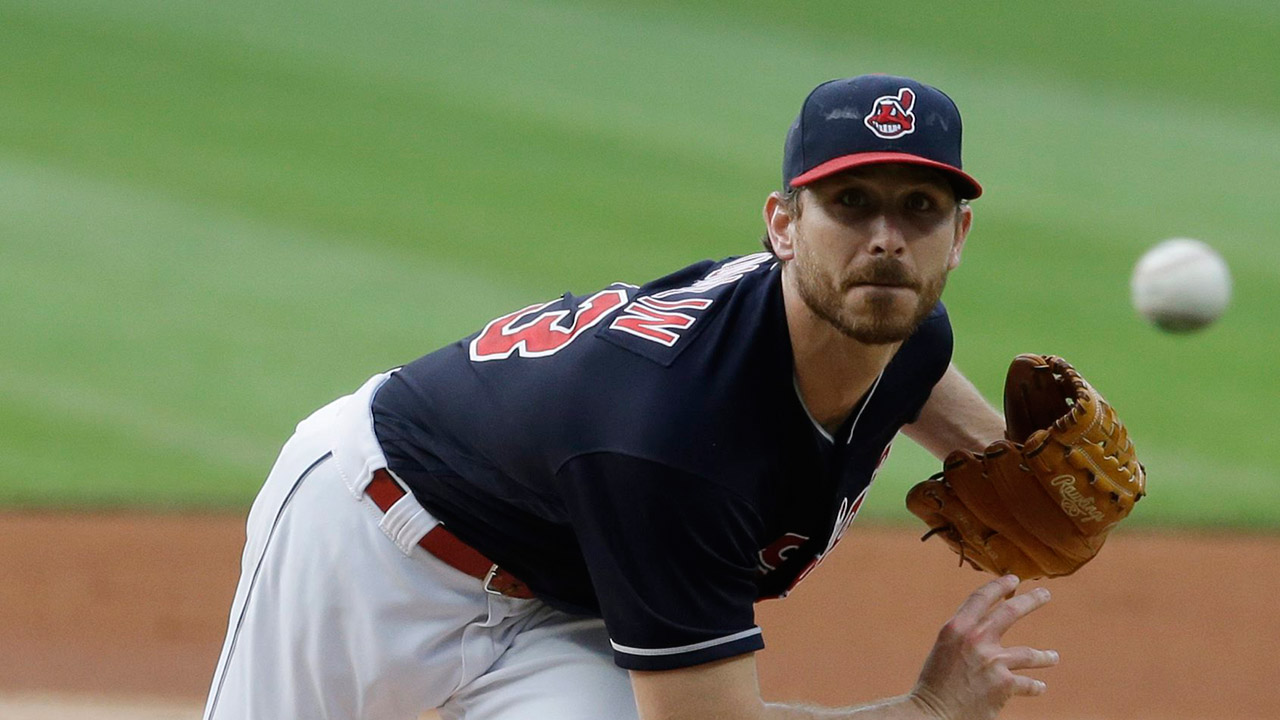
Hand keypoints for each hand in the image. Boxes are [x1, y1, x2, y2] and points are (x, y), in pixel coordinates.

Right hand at [908, 575, 1057, 719]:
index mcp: (956, 627)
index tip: (1013, 579)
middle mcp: (976, 639)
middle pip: (1011, 612)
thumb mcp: (944, 650)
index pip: (981, 598)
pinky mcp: (1005, 685)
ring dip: (1044, 656)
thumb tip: (988, 630)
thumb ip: (966, 637)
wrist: (932, 713)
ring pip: (1029, 654)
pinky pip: (1026, 684)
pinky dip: (1034, 686)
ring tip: (1053, 657)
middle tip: (1045, 593)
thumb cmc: (935, 683)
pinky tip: (1040, 687)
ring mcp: (993, 661)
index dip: (999, 586)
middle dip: (1032, 600)